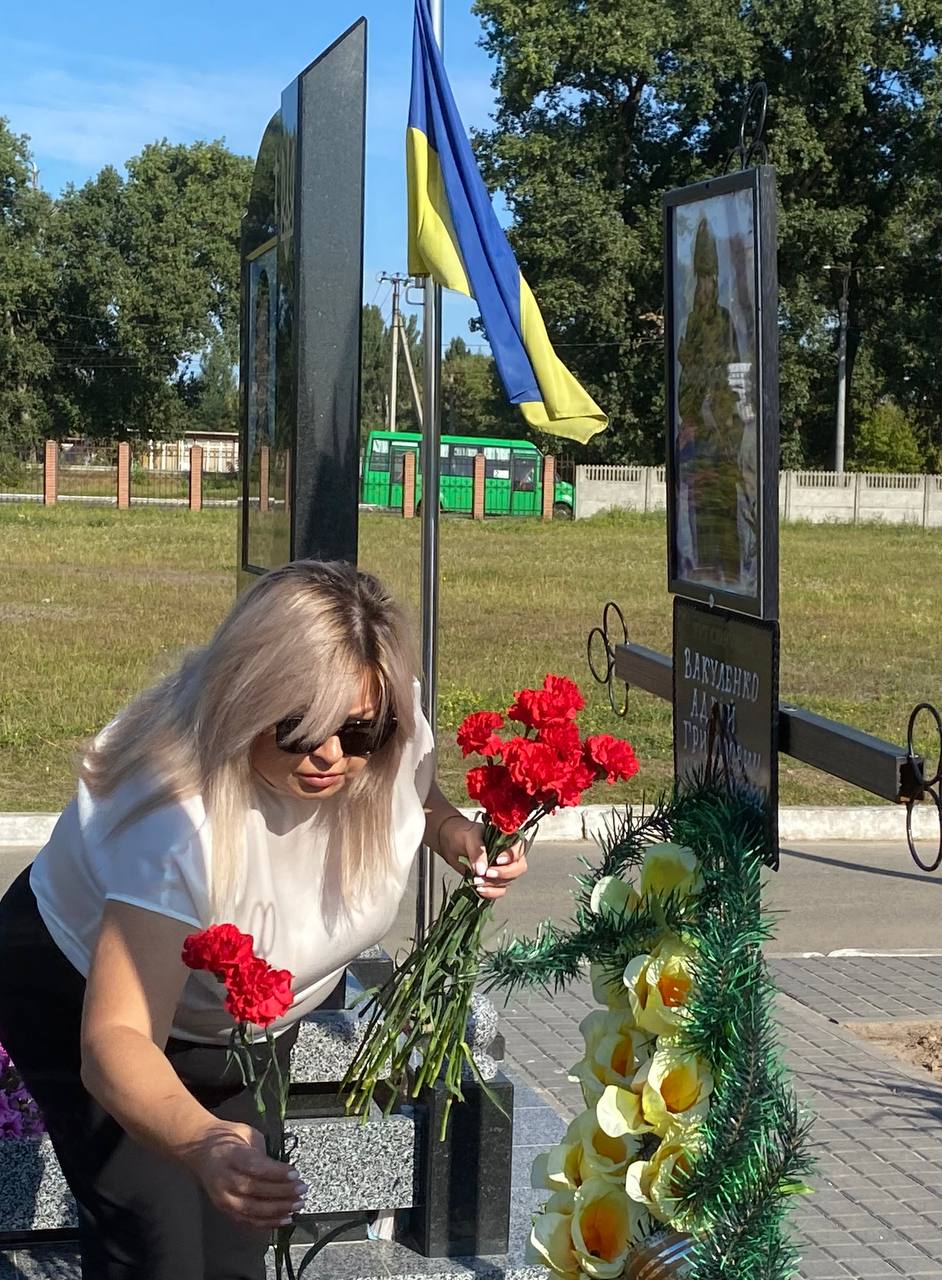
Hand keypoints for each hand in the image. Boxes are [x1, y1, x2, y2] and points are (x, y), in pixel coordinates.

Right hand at [185, 1121, 304, 1229]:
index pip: (255, 1167)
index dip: (276, 1172)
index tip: (295, 1173)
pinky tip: (285, 1218)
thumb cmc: (226, 1137)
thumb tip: (281, 1168)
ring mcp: (222, 1197)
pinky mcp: (224, 1209)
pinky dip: (268, 1222)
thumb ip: (262, 1150)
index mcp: (228, 1156)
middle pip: (254, 1190)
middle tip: (302, 1189)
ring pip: (251, 1209)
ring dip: (278, 1210)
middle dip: (282, 1192)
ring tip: (297, 1205)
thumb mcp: (245, 1133)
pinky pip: (247, 1220)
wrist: (198, 1148)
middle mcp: (223, 1179)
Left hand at [439, 816, 528, 899]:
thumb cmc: (462, 834)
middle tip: (487, 873)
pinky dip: (490, 892)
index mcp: (507, 838)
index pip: (519, 848)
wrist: (450, 842)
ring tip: (476, 880)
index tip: (498, 860)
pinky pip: (499, 891)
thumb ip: (477, 852)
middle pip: (518, 868)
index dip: (512, 856)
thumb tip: (482, 870)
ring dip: (493, 884)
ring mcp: (502, 869)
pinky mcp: (494, 881)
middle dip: (504, 873)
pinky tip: (479, 889)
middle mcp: (508, 855)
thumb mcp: (470, 838)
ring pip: (508, 881)